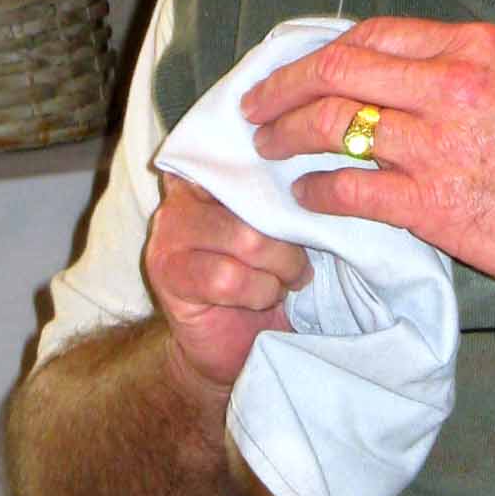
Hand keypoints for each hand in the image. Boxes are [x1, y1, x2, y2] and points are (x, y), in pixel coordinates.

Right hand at [144, 172, 312, 388]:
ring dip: (279, 267)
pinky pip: (228, 278)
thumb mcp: (277, 229)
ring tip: (284, 281)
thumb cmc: (263, 277)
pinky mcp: (169, 273)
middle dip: (289, 239)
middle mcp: (184, 193)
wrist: (230, 345)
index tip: (313, 185)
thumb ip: (282, 196)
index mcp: (212, 172)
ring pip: (246, 239)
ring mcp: (170, 232)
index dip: (280, 166)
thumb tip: (325, 173)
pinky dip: (259, 291)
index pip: (245, 150)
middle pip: (255, 199)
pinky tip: (263, 297)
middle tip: (301, 263)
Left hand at [240, 17, 494, 294]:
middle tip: (256, 106)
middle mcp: (449, 85)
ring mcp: (438, 145)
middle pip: (337, 71)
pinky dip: (317, 190)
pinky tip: (306, 194)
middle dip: (282, 87)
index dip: (319, 51)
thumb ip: (454, 72)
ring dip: (288, 135)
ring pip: (332, 125)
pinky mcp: (432, 204)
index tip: (293, 68)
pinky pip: (350, 188)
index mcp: (470, 47)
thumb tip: (392, 78)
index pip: (372, 34)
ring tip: (269, 147)